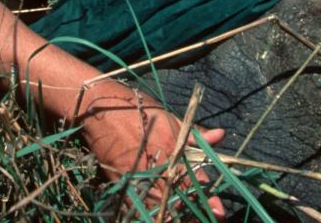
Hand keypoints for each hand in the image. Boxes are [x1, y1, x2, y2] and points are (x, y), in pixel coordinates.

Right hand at [78, 79, 226, 217]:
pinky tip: (158, 218)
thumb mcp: (169, 117)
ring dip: (171, 216)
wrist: (99, 107)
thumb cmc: (136, 108)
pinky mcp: (120, 183)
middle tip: (207, 220)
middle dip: (192, 213)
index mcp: (171, 147)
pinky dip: (147, 215)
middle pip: (176, 197)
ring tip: (185, 221)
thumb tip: (221, 134)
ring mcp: (135, 176)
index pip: (192, 177)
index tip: (218, 211)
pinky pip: (135, 206)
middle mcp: (155, 164)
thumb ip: (195, 133)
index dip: (206, 197)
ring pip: (157, 205)